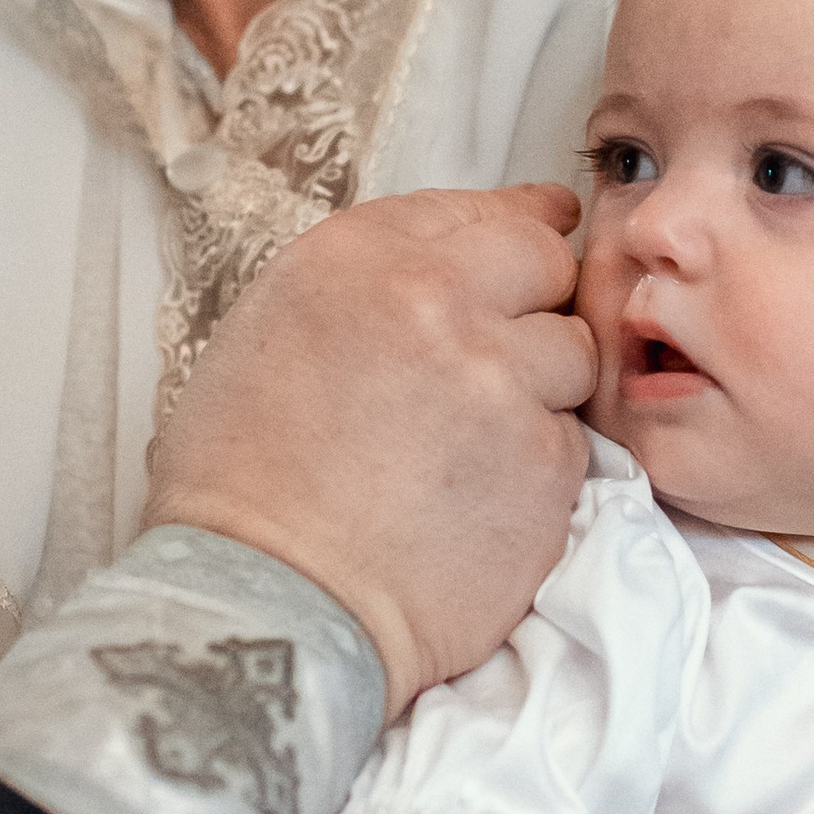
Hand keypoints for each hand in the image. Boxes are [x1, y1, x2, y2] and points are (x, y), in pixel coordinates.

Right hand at [144, 185, 596, 720]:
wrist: (267, 604)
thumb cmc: (240, 487)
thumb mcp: (270, 335)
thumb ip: (367, 284)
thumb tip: (445, 264)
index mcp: (356, 257)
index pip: (478, 209)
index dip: (516, 226)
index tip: (542, 229)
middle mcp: (437, 298)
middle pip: (547, 261)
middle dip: (539, 298)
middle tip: (506, 350)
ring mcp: (502, 379)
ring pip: (573, 353)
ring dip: (543, 387)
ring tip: (477, 445)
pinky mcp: (547, 462)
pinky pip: (573, 443)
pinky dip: (540, 469)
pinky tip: (479, 503)